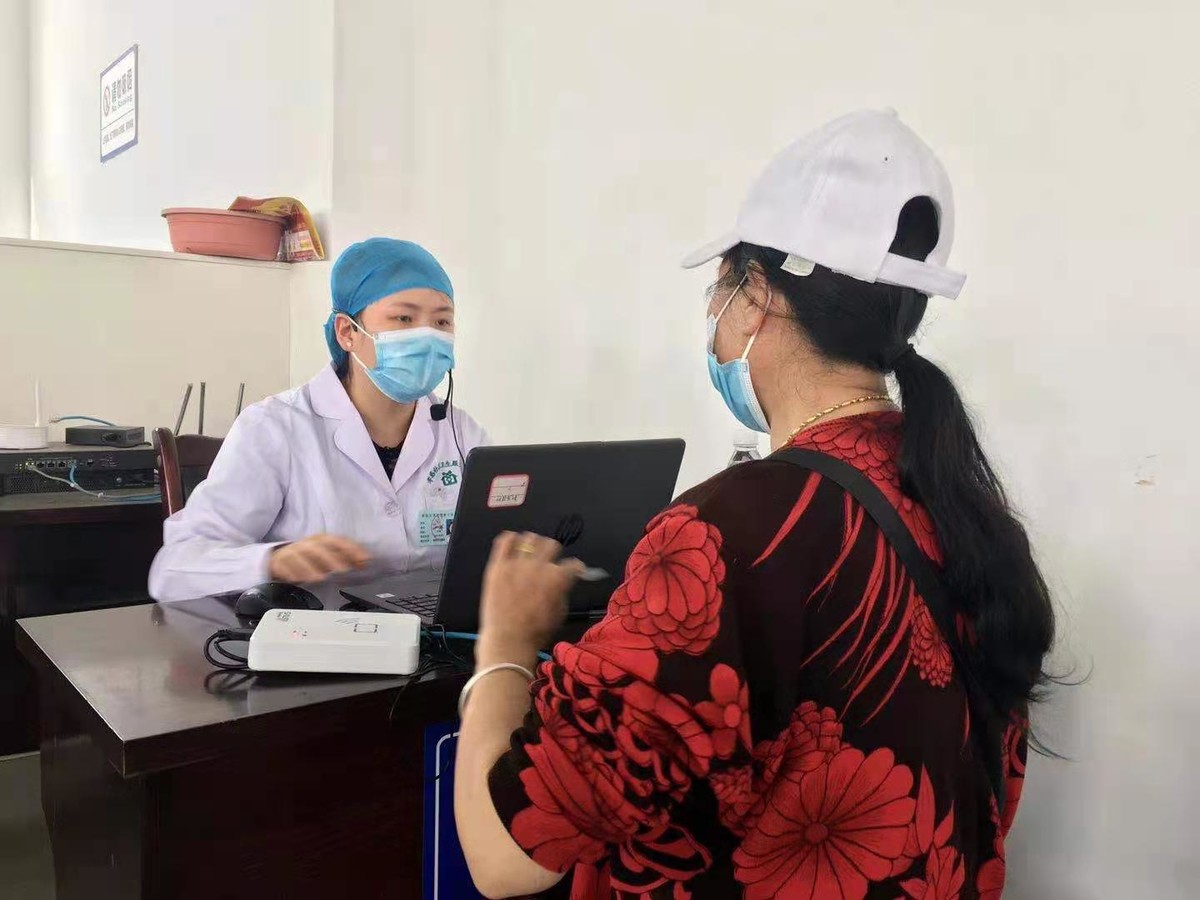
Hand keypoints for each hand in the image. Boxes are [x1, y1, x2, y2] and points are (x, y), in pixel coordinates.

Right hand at [268, 534, 370, 583]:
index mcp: (321, 539)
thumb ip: (346, 559)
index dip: (351, 549)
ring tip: (320, 578)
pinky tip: (298, 580)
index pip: (338, 541)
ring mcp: (292, 552)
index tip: (365, 559)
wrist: (280, 558)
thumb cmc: (308, 557)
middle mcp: (307, 544)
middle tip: (343, 570)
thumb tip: (365, 563)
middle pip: (319, 548)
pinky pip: (284, 566)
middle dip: (332, 559)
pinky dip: (292, 573)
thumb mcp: (327, 556)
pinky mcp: (279, 562)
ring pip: (300, 557)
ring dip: (310, 568)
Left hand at [477, 532, 584, 667]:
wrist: (508, 640)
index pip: (573, 564)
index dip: (576, 568)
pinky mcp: (498, 566)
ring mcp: (516, 564)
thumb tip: (564, 580)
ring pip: (529, 538)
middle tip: (549, 562)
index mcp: (557, 578)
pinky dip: (510, 539)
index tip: (574, 571)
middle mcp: (539, 566)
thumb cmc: (536, 632)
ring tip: (529, 555)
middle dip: (554, 553)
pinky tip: (513, 547)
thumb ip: (564, 591)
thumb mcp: (560, 613)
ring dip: (533, 545)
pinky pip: (504, 541)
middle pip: (551, 544)